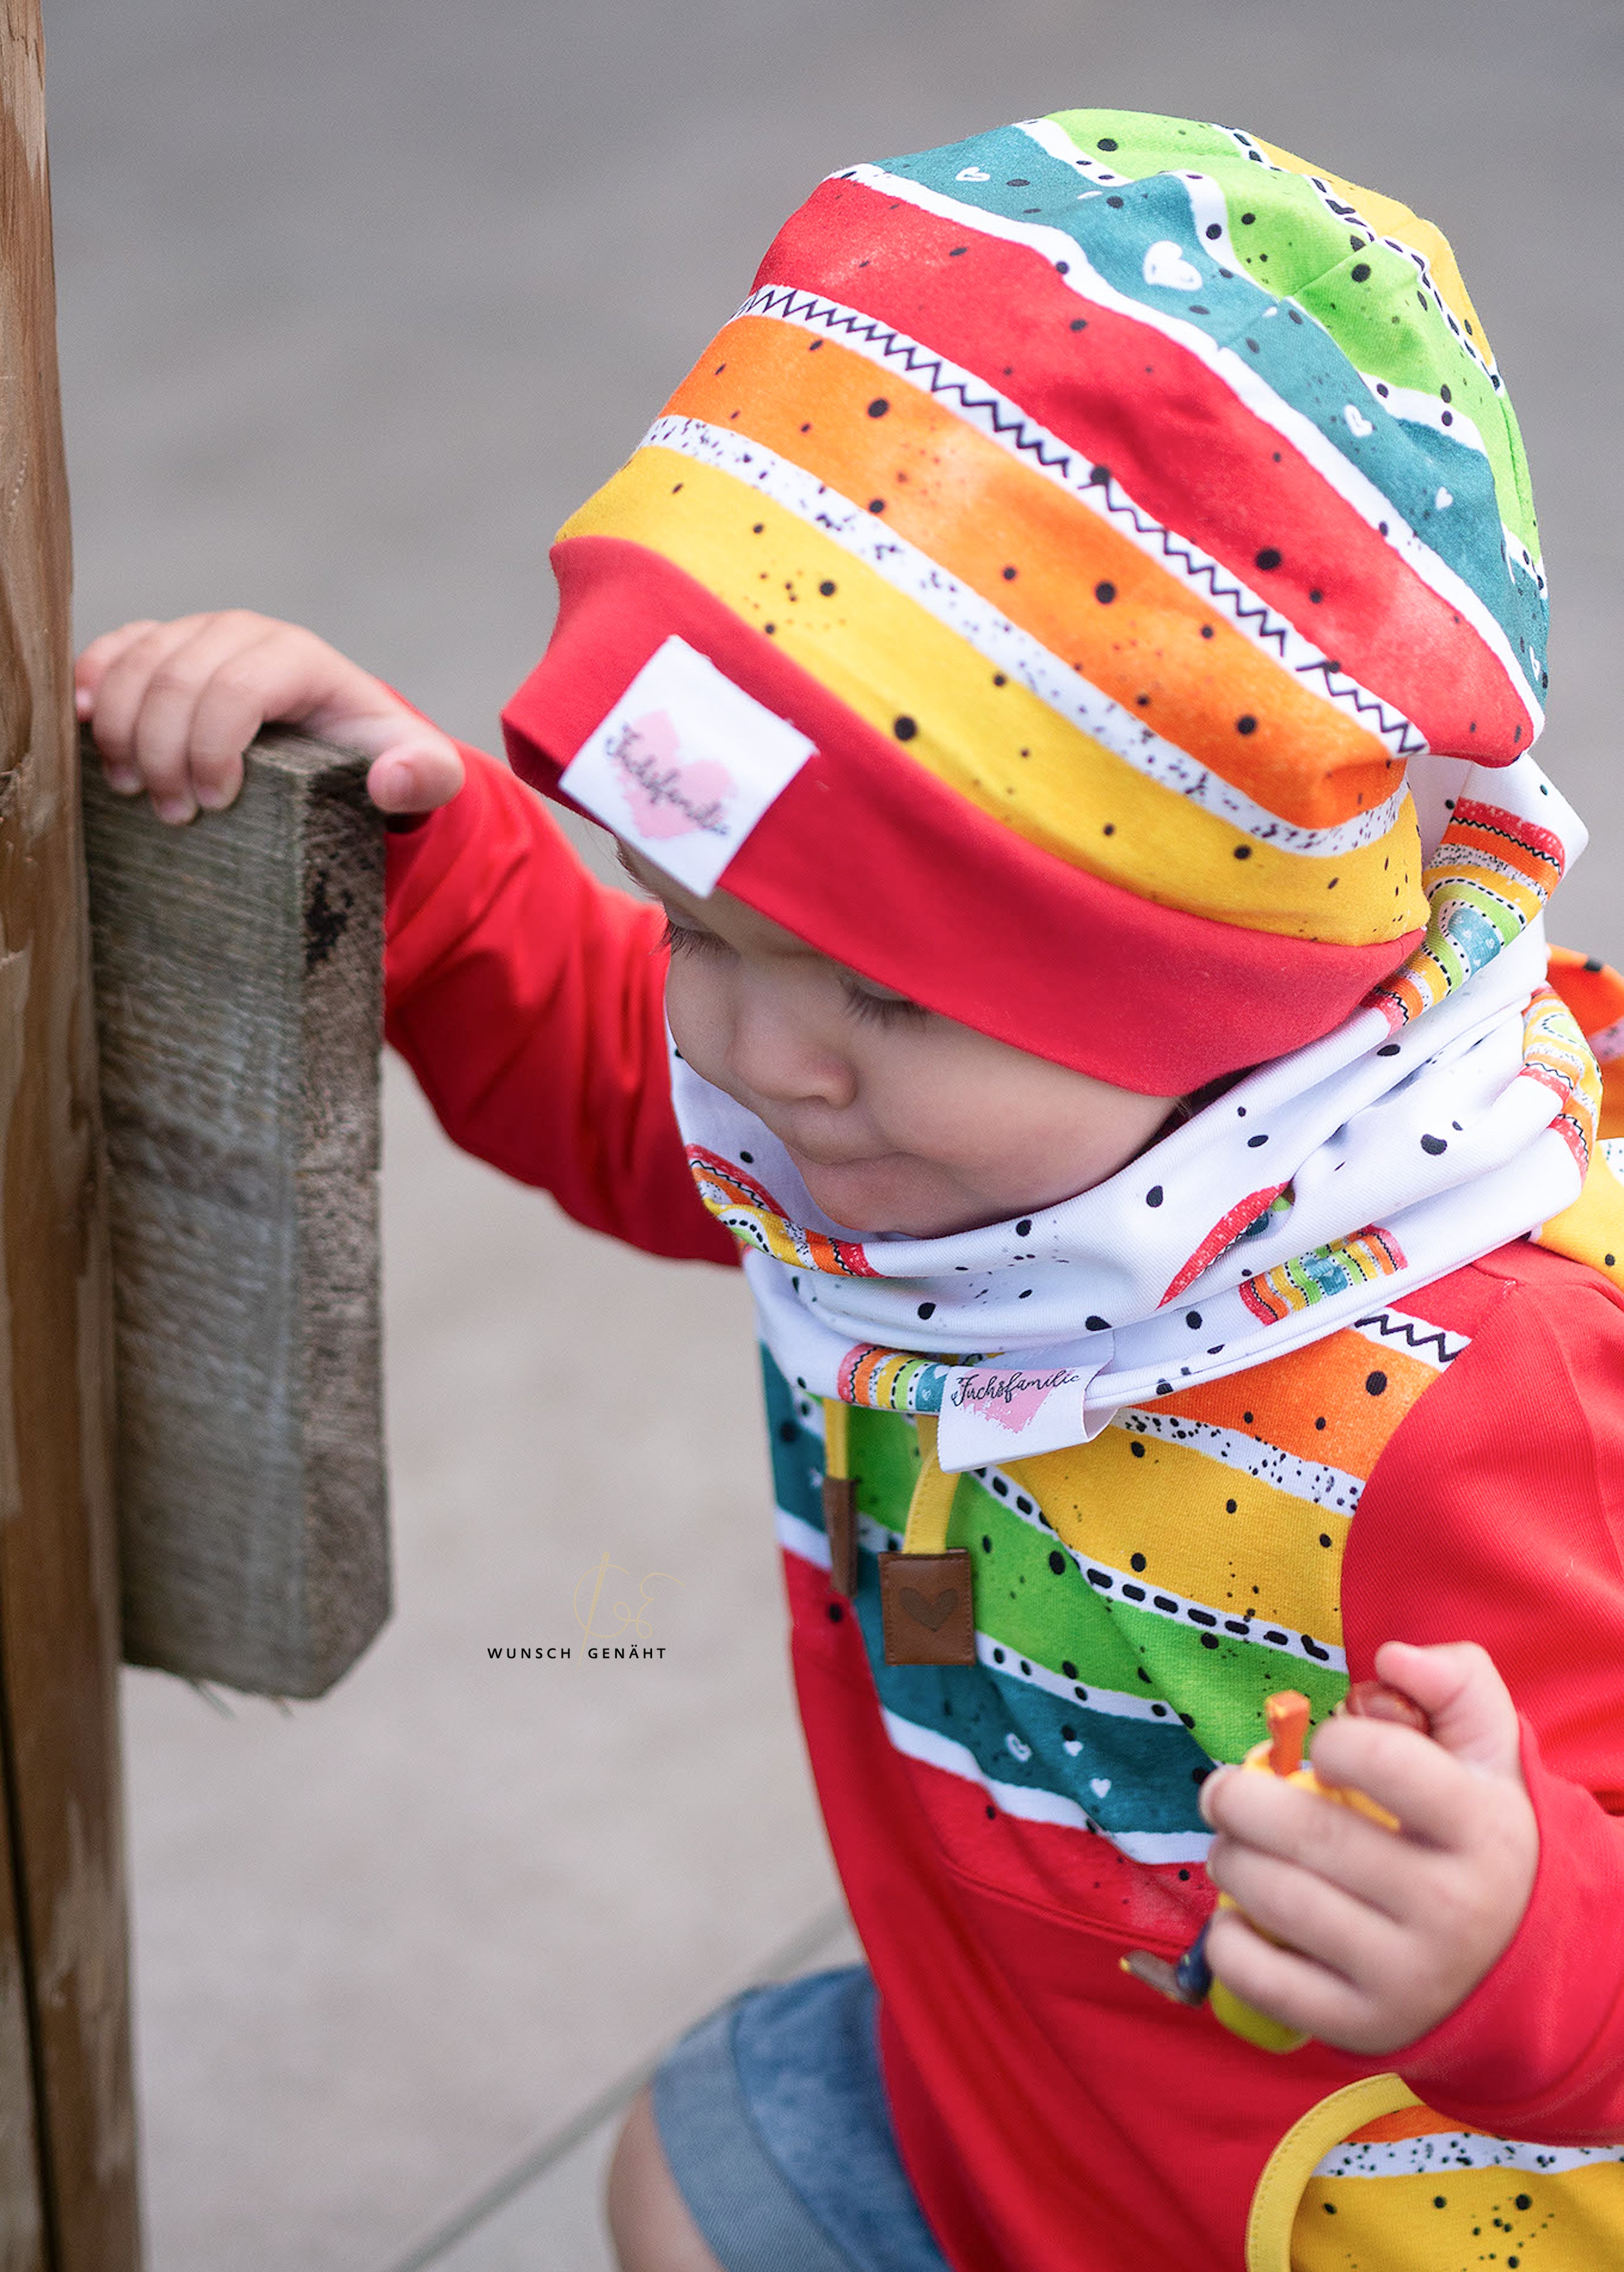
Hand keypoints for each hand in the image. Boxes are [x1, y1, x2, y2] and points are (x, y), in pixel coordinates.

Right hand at [75, 611, 464, 823]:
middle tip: (173, 815)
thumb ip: (424, 776)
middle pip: (175, 681)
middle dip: (162, 753)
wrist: (337, 735)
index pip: (236, 689)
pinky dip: (90, 685)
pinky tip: (86, 728)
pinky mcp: (161, 645)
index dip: (212, 748)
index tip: (216, 805)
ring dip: (121, 731)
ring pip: (134, 666)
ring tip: (133, 790)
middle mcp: (242, 633)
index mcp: (298, 657)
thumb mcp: (419, 771)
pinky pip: (111, 651)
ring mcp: (195, 634)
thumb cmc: (372, 755)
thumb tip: (391, 782)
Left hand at [1198, 1640, 1538, 2054]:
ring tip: (1233, 1845)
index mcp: (1481, 1827)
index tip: (1323, 1747)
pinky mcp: (1363, 2026)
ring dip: (1228, 1858)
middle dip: (1240, 1798)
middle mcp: (1449, 1908)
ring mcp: (1406, 1976)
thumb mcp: (1490, 1748)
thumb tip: (1391, 1656)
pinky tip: (1237, 1914)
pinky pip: (1262, 1980)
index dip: (1332, 1740)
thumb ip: (1452, 1680)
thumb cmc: (1479, 1828)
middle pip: (1308, 1833)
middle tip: (1225, 1790)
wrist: (1519, 1961)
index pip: (1378, 1760)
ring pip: (1276, 1900)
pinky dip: (1227, 1940)